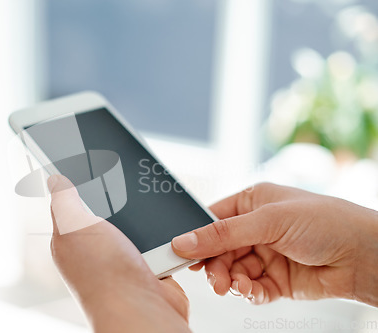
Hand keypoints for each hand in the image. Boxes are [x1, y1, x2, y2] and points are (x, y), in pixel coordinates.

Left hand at [48, 175, 190, 332]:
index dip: (79, 183)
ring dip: (141, 217)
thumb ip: (63, 200)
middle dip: (117, 198)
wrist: (142, 309)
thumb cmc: (103, 276)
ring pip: (133, 223)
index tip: (88, 162)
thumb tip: (55, 179)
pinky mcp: (146, 263)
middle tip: (122, 183)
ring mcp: (122, 257)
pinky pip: (155, 238)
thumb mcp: (74, 225)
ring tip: (144, 209)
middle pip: (107, 209)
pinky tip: (159, 231)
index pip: (72, 203)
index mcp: (71, 239)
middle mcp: (95, 249)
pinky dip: (160, 234)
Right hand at [171, 183, 377, 306]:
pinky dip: (248, 292)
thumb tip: (184, 240)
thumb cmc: (326, 221)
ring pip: (232, 271)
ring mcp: (266, 254)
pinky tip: (252, 291)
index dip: (197, 236)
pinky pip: (251, 288)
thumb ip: (223, 234)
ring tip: (235, 287)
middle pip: (220, 249)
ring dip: (230, 281)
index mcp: (252, 202)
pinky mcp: (276, 279)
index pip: (213, 219)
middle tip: (214, 279)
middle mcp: (257, 227)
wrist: (364, 255)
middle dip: (215, 265)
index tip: (182, 253)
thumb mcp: (268, 221)